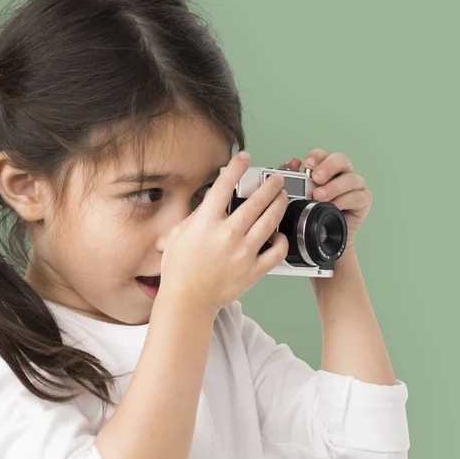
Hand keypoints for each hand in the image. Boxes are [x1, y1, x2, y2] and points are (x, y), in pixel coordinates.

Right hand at [159, 152, 289, 315]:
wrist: (187, 301)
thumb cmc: (179, 270)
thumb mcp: (177, 236)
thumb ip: (194, 217)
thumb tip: (208, 202)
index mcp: (206, 223)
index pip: (224, 186)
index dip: (236, 167)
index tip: (244, 158)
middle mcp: (227, 235)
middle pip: (256, 201)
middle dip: (270, 185)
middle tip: (275, 179)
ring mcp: (243, 253)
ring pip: (270, 221)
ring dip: (279, 205)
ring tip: (282, 198)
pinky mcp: (253, 270)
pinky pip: (276, 251)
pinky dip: (281, 240)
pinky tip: (278, 234)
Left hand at [278, 150, 371, 250]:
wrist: (324, 238)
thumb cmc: (311, 215)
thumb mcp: (298, 197)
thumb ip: (292, 180)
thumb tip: (287, 166)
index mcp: (325, 169)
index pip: (322, 155)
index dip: (315, 156)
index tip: (306, 164)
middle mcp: (342, 173)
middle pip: (340, 159)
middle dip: (327, 167)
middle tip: (316, 178)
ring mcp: (355, 185)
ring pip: (349, 178)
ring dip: (333, 187)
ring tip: (319, 196)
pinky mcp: (364, 199)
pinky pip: (356, 196)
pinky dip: (343, 201)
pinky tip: (333, 206)